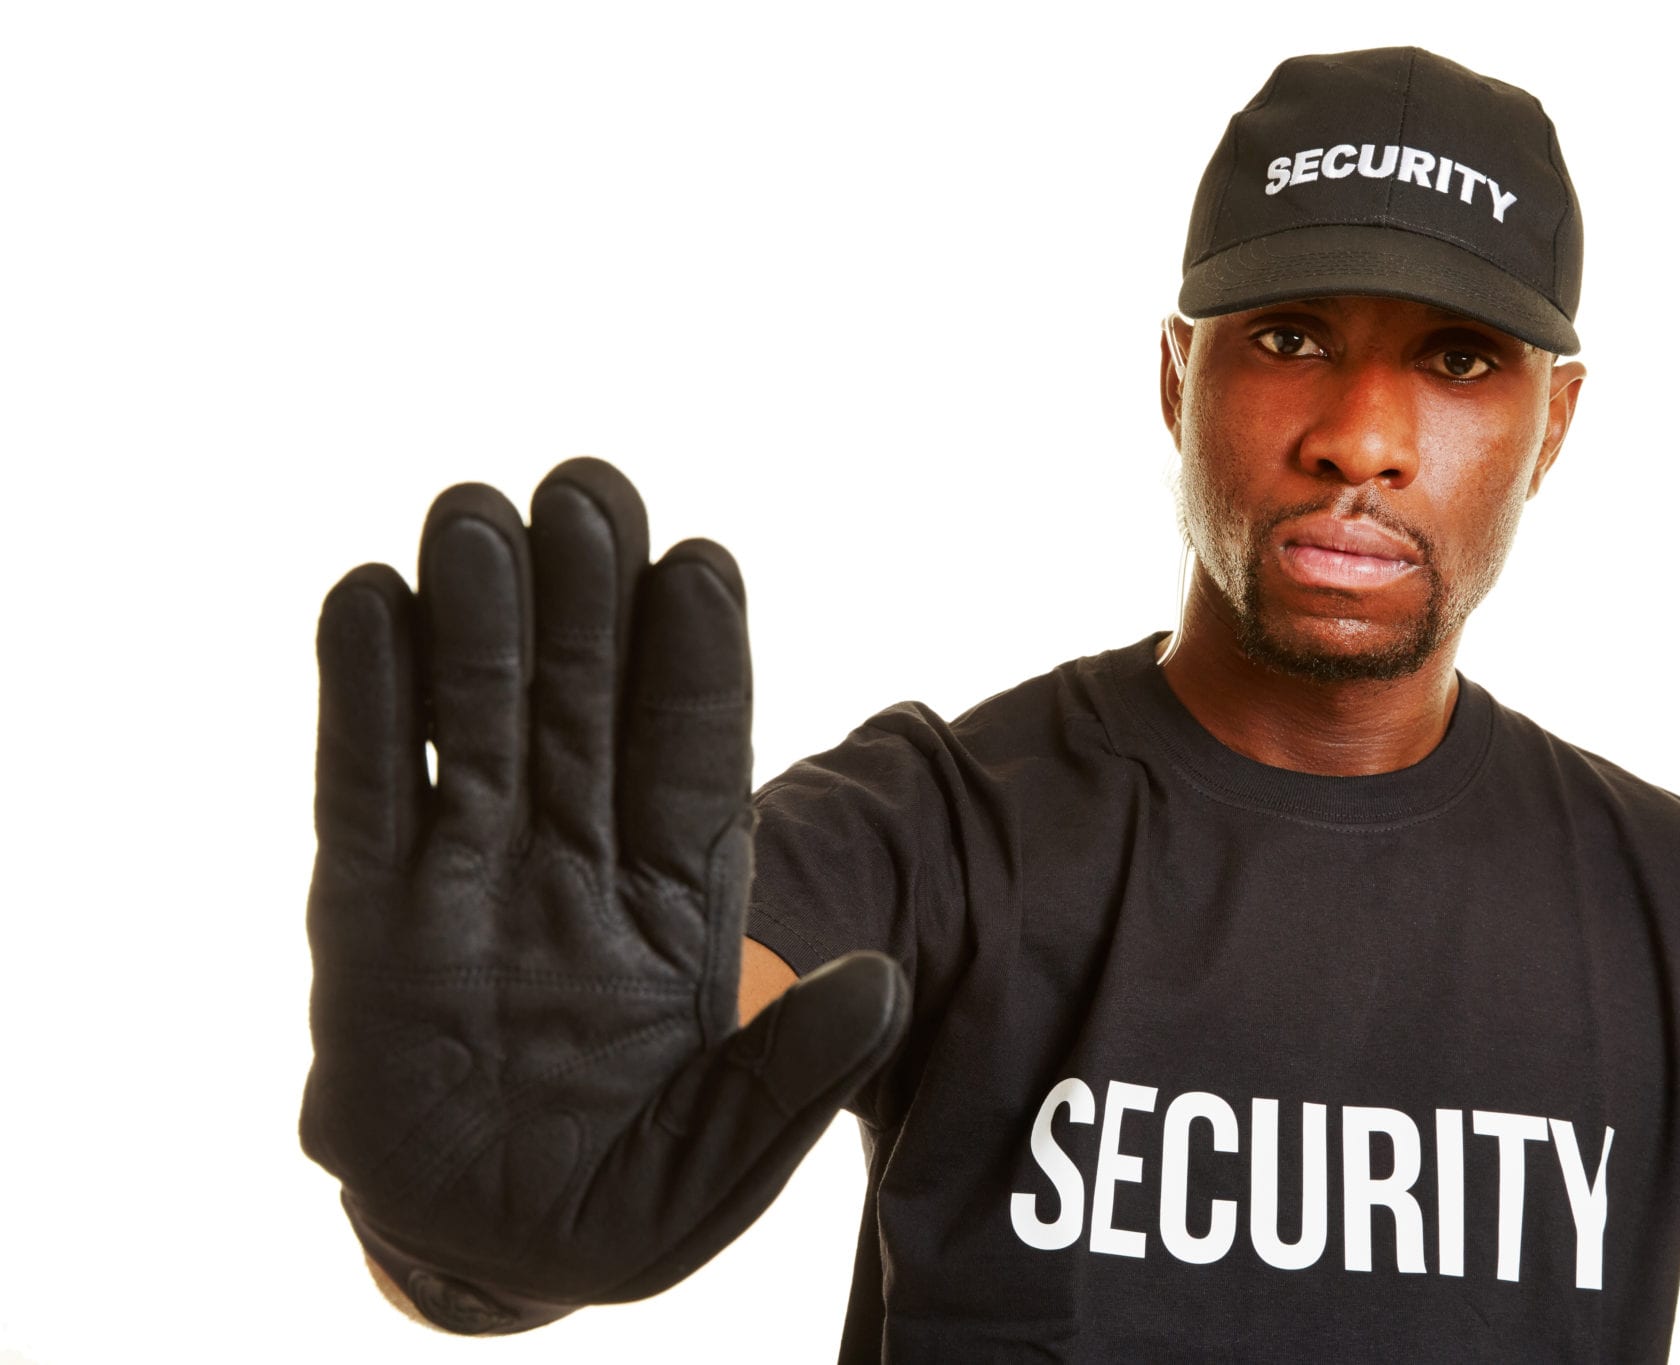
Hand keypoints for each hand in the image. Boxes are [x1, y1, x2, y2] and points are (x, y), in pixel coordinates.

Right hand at [300, 458, 906, 1332]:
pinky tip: (371, 597)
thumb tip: (883, 986)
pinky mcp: (363, 910)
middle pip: (585, 707)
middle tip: (590, 486)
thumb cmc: (619, 1204)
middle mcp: (572, 859)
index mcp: (675, 901)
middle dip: (589, 601)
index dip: (698, 664)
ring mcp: (464, 873)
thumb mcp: (718, 1167)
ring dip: (478, 620)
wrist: (483, 1248)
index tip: (702, 565)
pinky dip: (364, 696)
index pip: (692, 759)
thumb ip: (792, 1080)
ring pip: (476, 720)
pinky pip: (363, 786)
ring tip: (479, 513)